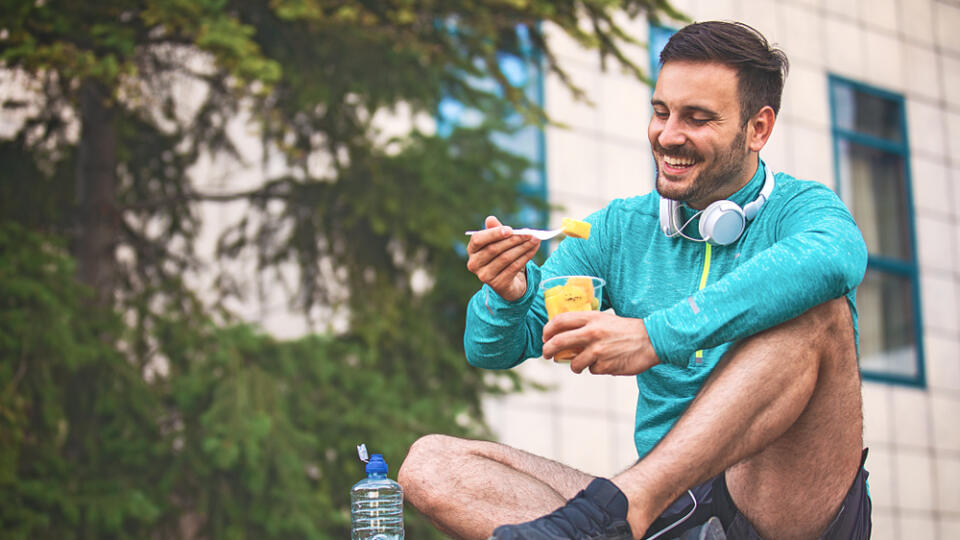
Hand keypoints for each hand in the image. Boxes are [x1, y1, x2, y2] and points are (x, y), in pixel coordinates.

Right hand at [466, 215, 540, 300]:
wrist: (509, 282)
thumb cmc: (502, 256)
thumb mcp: (499, 242)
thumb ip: (495, 230)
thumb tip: (490, 219)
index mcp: (472, 250)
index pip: (478, 240)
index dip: (493, 234)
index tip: (510, 229)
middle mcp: (474, 264)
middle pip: (494, 249)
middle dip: (513, 240)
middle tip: (529, 233)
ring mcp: (485, 276)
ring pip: (506, 258)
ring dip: (523, 247)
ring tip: (535, 240)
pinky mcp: (498, 284)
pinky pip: (513, 267)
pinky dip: (526, 257)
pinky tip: (533, 249)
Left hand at [542, 311, 659, 374]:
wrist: (651, 340)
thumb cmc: (626, 330)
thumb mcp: (605, 320)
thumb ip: (586, 325)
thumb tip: (564, 335)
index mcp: (591, 318)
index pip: (559, 321)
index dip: (547, 330)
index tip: (545, 337)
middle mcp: (592, 333)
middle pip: (559, 342)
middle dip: (548, 350)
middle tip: (546, 354)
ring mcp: (598, 350)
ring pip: (573, 363)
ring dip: (575, 365)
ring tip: (583, 363)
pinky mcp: (605, 365)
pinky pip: (591, 370)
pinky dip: (595, 369)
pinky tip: (605, 362)